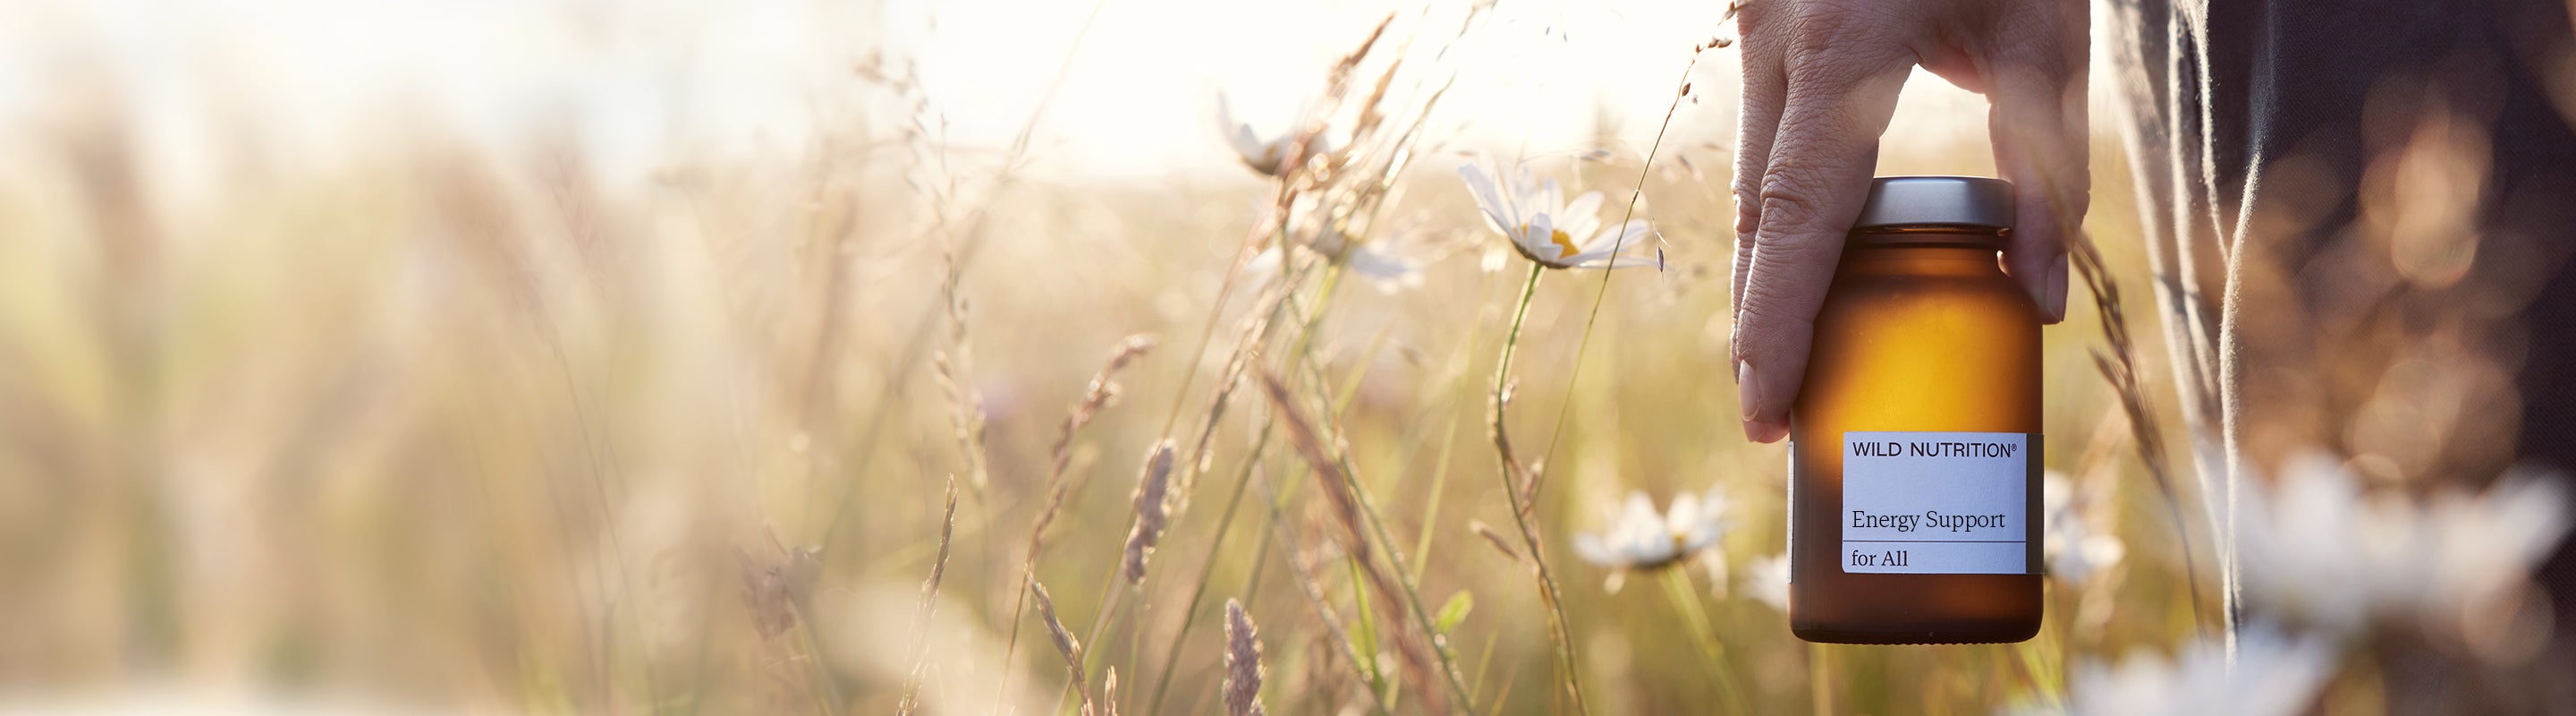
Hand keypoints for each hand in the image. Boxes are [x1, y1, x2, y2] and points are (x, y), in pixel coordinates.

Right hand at [1729, 0, 2087, 441]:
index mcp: (1845, 50)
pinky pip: (1766, 139)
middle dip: (1764, 321)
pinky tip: (1813, 269)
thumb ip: (2044, 173)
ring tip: (1794, 362)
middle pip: (1760, 214)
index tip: (1765, 405)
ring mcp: (1757, 29)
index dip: (1777, 321)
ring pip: (1755, 178)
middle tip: (1776, 415)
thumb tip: (2035, 302)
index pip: (1801, 216)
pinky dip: (1787, 214)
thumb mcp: (2048, 40)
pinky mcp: (1764, 24)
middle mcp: (1778, 43)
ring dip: (1773, 273)